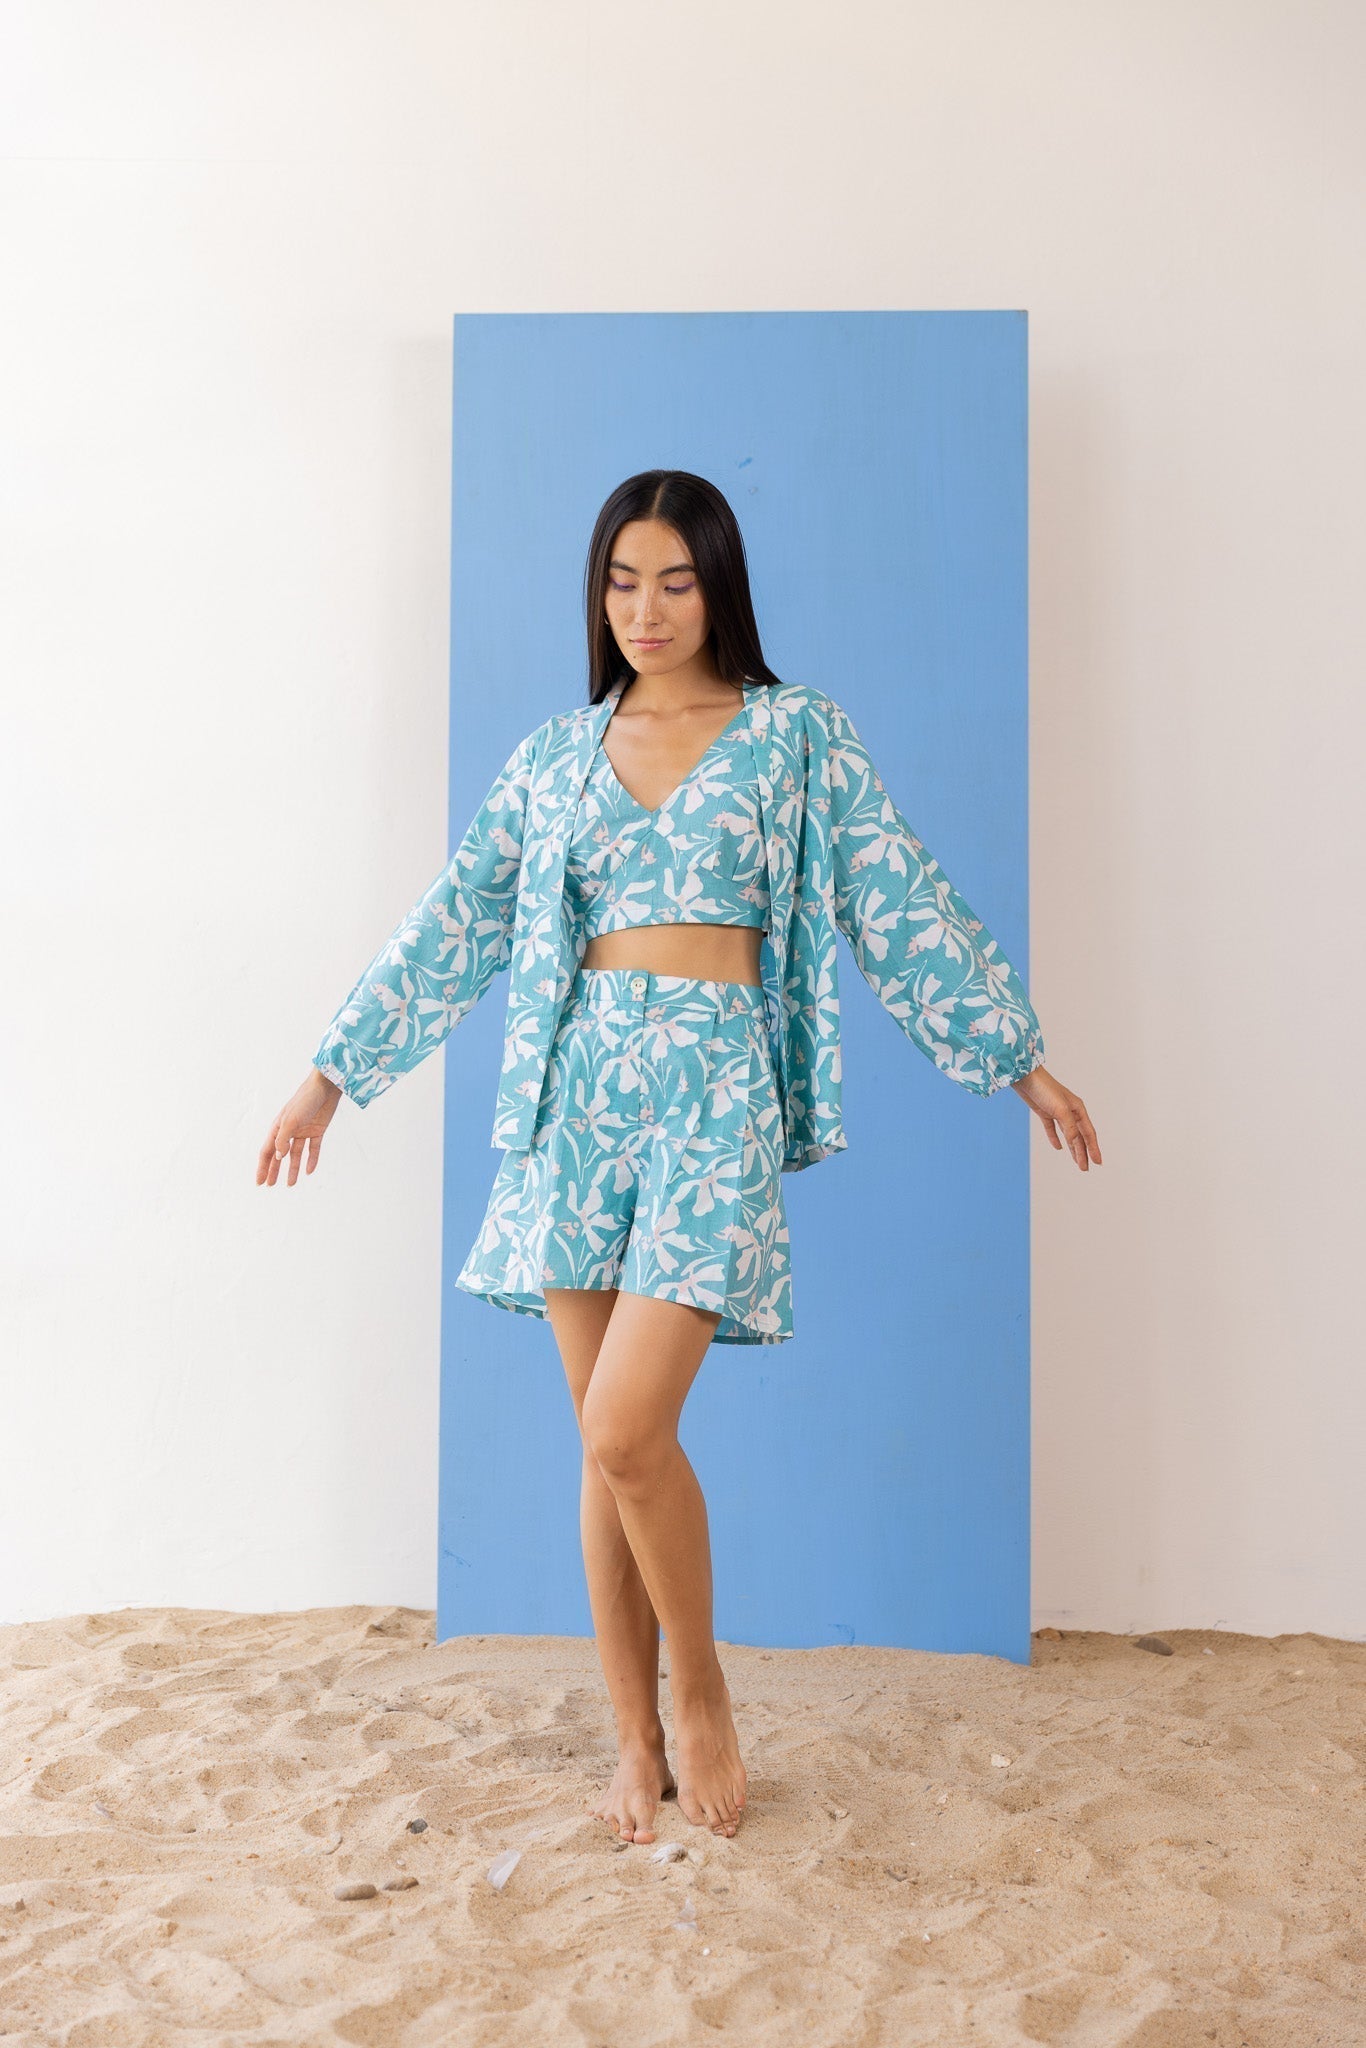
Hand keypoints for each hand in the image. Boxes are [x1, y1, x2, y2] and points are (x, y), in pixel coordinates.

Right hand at [257, 1068, 342, 1186]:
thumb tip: (278, 1157)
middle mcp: (289, 1131)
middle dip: (274, 1170)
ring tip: (290, 1184)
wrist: (325, 1088)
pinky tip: (309, 1171)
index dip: (262, 1167)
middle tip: (270, 1185)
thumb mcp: (291, 1121)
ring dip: (293, 1169)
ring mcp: (303, 1131)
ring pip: (295, 1155)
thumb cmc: (304, 1101)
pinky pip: (313, 1149)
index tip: (259, 1182)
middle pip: (279, 1155)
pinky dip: (311, 1160)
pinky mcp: (317, 1131)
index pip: (267, 1151)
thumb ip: (283, 1140)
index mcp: (278, 1127)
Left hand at [1010, 1065, 1101, 1170]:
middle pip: (1079, 1136)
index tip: (1098, 1162)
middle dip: (1083, 1153)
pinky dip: (1055, 1138)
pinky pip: (1052, 1129)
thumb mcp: (1060, 1109)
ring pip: (1068, 1134)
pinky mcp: (1044, 1112)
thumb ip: (1069, 1126)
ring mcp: (1057, 1112)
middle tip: (1085, 1168)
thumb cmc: (1044, 1089)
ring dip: (1073, 1148)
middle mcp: (1070, 1111)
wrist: (1025, 1076)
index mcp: (1078, 1109)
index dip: (1094, 1148)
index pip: (1088, 1133)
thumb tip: (1074, 1141)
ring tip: (1077, 1162)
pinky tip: (1058, 1147)